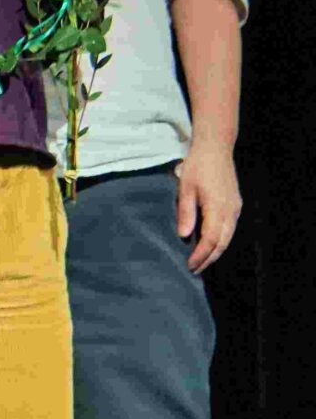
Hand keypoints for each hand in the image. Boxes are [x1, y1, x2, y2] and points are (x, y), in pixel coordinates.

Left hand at [176, 144, 241, 271]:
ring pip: (228, 237)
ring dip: (215, 251)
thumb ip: (186, 212)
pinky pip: (229, 228)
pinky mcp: (235, 204)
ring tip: (201, 261)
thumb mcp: (185, 188)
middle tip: (194, 270)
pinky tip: (210, 244)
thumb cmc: (197, 166)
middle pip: (223, 243)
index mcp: (218, 208)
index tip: (189, 265)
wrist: (216, 148)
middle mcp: (230, 211)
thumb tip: (184, 235)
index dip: (201, 255)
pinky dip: (220, 240)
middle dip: (209, 258)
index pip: (211, 240)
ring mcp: (235, 208)